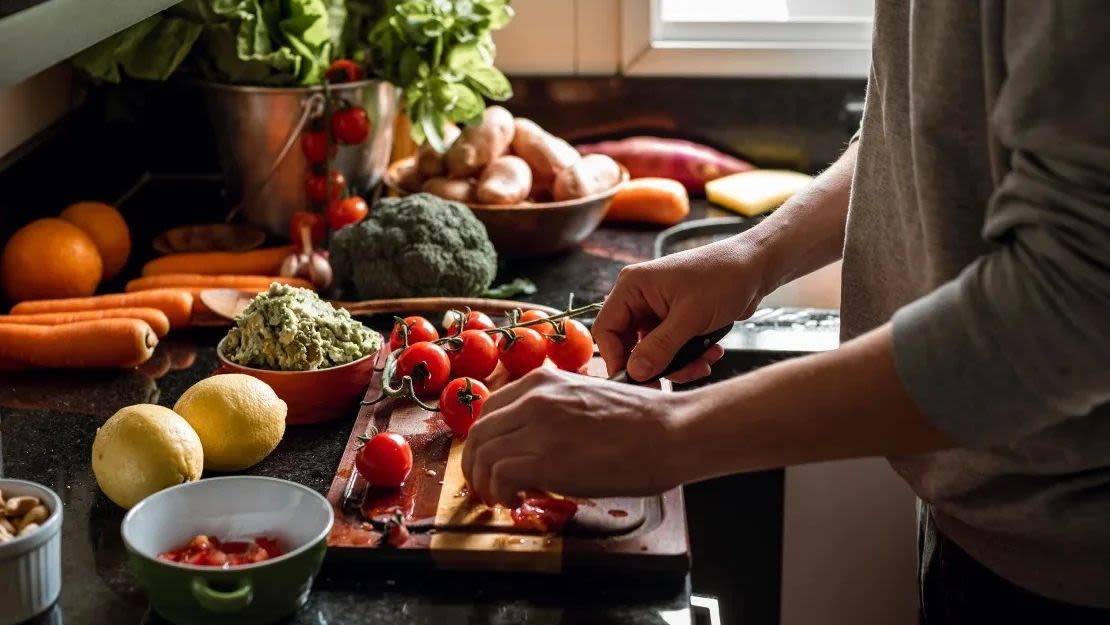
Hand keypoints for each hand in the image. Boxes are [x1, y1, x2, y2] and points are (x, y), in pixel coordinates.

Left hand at [461, 368, 685, 505]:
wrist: (671, 431)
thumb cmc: (642, 420)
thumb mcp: (586, 397)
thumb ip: (554, 409)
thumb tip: (535, 439)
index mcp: (543, 380)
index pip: (489, 410)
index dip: (485, 441)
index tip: (492, 460)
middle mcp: (534, 398)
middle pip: (478, 433)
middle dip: (476, 464)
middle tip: (488, 486)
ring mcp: (539, 427)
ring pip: (482, 454)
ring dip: (485, 482)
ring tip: (503, 498)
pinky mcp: (546, 459)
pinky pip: (499, 476)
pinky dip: (500, 493)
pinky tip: (517, 500)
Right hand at [594, 237, 771, 381]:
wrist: (756, 267)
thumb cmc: (724, 276)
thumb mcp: (691, 316)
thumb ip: (660, 347)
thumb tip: (635, 372)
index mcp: (633, 286)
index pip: (606, 329)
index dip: (616, 358)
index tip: (635, 380)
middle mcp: (640, 297)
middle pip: (630, 344)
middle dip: (655, 365)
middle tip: (674, 378)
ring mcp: (658, 309)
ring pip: (653, 351)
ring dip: (678, 363)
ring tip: (703, 363)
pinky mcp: (675, 319)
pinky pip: (671, 348)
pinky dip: (689, 356)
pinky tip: (711, 352)